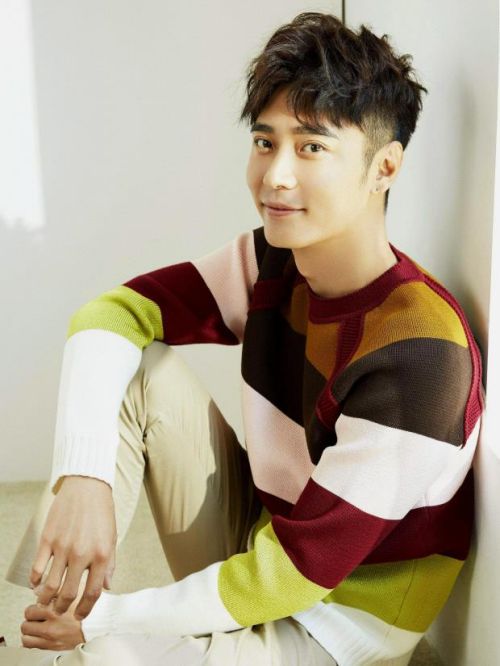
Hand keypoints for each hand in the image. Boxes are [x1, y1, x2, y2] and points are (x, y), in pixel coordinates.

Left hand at [20, 596, 84, 650]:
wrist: (98, 626)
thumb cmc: (87, 609)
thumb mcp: (74, 592)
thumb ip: (55, 590)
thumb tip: (37, 590)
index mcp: (55, 611)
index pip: (30, 611)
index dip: (34, 607)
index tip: (40, 607)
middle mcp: (51, 627)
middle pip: (26, 624)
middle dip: (31, 620)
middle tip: (38, 617)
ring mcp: (51, 639)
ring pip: (26, 638)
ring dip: (30, 632)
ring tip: (37, 626)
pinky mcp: (53, 648)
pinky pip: (32, 647)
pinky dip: (33, 641)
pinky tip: (40, 635)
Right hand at [29, 475, 116, 619]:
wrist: (87, 487)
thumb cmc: (101, 513)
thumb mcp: (112, 538)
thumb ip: (109, 564)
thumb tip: (106, 587)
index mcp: (101, 555)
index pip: (92, 593)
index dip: (85, 609)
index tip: (79, 615)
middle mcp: (81, 553)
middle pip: (68, 594)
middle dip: (62, 608)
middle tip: (60, 611)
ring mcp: (62, 547)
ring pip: (50, 585)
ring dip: (46, 599)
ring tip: (46, 602)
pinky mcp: (48, 539)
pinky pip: (37, 567)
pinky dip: (35, 580)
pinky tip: (37, 583)